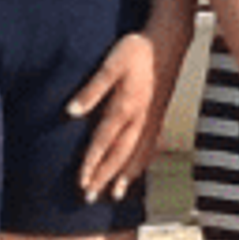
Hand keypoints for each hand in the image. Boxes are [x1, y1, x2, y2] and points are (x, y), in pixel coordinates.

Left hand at [65, 29, 172, 206]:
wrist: (169, 41)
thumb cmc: (136, 50)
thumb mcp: (110, 64)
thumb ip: (92, 89)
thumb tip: (70, 112)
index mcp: (124, 108)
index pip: (103, 143)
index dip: (91, 164)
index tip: (80, 183)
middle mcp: (140, 119)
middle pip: (119, 155)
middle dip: (104, 178)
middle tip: (89, 198)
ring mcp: (152, 120)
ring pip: (137, 155)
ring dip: (124, 177)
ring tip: (115, 196)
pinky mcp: (159, 116)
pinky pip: (150, 147)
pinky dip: (141, 164)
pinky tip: (136, 172)